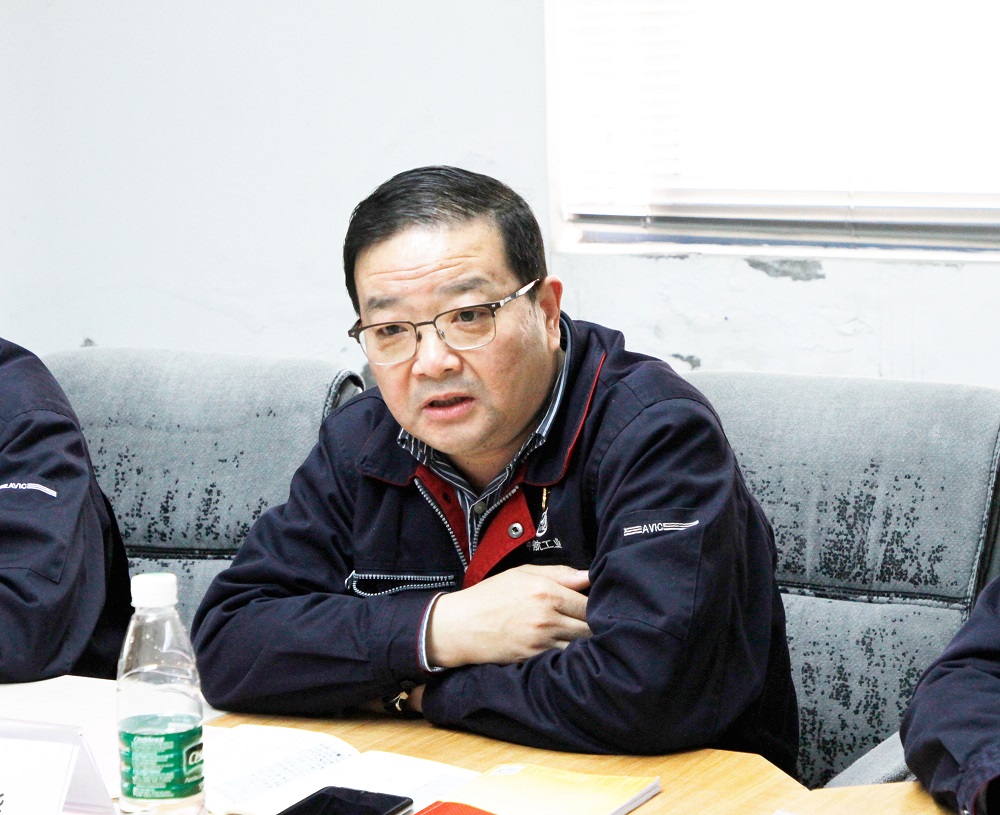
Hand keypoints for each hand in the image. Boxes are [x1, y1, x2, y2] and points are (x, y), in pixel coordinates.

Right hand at [425, 564, 590, 667]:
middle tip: (590, 623)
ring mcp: (540, 641)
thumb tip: (588, 575)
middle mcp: (546, 617)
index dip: (595, 605)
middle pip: (589, 627)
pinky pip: (562, 658)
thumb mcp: (521, 573)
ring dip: (583, 642)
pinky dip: (568, 655)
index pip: (588, 603)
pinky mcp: (533, 659)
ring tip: (580, 637)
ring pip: (579, 645)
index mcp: (545, 591)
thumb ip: (558, 573)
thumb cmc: (490, 595)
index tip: (594, 606)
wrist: (460, 626)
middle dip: (593, 625)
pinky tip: (564, 648)